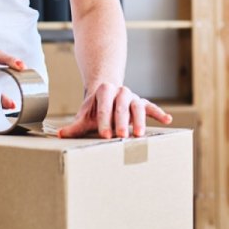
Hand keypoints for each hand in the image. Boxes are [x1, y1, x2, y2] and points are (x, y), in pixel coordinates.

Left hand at [56, 82, 171, 138]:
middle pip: (122, 106)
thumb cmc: (95, 108)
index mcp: (104, 91)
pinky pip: (151, 107)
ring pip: (138, 106)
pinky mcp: (142, 102)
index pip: (104, 106)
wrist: (105, 93)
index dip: (104, 121)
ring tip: (139, 135)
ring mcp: (132, 97)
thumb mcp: (85, 115)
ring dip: (139, 120)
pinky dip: (159, 113)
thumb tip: (61, 134)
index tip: (105, 135)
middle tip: (121, 136)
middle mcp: (120, 91)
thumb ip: (75, 126)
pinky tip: (167, 120)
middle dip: (122, 121)